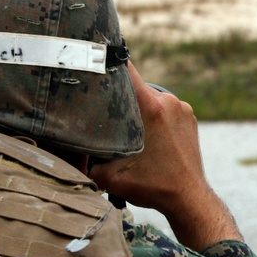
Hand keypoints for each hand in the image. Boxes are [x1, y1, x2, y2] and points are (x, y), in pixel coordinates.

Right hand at [90, 63, 242, 251]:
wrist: (190, 198)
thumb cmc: (153, 187)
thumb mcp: (110, 177)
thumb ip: (86, 162)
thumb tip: (66, 152)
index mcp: (151, 107)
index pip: (127, 69)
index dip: (109, 62)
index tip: (95, 58)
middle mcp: (168, 101)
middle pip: (136, 86)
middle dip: (121, 96)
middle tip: (105, 109)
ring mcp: (182, 108)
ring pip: (151, 97)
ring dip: (139, 108)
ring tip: (128, 128)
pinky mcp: (190, 117)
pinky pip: (166, 108)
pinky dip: (155, 116)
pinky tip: (148, 135)